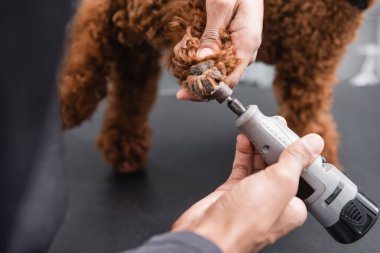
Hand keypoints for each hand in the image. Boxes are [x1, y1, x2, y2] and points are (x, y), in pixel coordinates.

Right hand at [172, 133, 323, 252]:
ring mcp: (252, 196)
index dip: (299, 152)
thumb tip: (314, 143)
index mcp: (292, 205)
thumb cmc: (243, 222)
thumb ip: (296, 160)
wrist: (208, 233)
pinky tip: (244, 141)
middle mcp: (273, 201)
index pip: (302, 173)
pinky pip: (241, 167)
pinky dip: (243, 153)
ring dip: (258, 146)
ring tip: (258, 128)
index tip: (295, 135)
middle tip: (273, 127)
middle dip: (276, 145)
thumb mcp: (280, 183)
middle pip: (279, 166)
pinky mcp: (233, 191)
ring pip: (259, 165)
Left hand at [175, 0, 263, 99]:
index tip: (185, 92)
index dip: (206, 90)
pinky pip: (210, 57)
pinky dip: (194, 52)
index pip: (229, 81)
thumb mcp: (222, 6)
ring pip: (210, 68)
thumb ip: (212, 34)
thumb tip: (202, 61)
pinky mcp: (227, 45)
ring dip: (191, 61)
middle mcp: (243, 53)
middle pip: (218, 78)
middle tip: (179, 61)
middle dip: (194, 74)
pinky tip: (186, 41)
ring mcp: (235, 50)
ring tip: (182, 45)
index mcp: (246, 45)